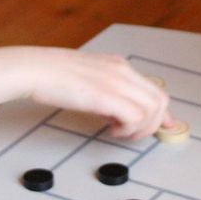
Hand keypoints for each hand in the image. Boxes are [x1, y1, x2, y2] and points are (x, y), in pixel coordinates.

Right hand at [27, 49, 172, 139]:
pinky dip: (129, 129)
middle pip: (160, 100)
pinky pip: (135, 117)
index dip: (163, 112)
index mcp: (118, 65)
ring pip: (152, 110)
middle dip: (154, 123)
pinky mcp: (106, 95)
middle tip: (134, 135)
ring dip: (140, 129)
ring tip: (120, 132)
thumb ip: (105, 91)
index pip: (153, 88)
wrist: (34, 69)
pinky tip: (112, 130)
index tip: (166, 126)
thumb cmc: (51, 75)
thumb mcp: (87, 78)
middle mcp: (122, 71)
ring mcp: (116, 81)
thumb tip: (116, 113)